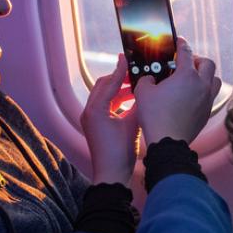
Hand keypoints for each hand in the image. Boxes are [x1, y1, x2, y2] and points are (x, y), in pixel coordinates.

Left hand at [80, 54, 139, 185]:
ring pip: (104, 97)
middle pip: (103, 86)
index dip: (121, 70)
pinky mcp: (95, 126)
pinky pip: (105, 107)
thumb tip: (144, 89)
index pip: (109, 83)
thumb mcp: (132, 124)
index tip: (128, 58)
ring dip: (118, 91)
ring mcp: (90, 119)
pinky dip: (117, 102)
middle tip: (135, 74)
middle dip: (119, 79)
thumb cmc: (121, 151)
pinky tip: (131, 103)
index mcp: (95, 109)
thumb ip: (137, 104)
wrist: (111, 174)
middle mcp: (89, 112)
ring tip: (136, 88)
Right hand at [134, 38, 221, 144]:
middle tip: (187, 63)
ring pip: (215, 80)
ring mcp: (207, 99)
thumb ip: (146, 80)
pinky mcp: (207, 112)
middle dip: (198, 60)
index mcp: (186, 76)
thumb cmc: (155, 116)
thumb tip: (150, 79)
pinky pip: (211, 96)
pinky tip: (194, 96)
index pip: (186, 52)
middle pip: (208, 63)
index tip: (179, 41)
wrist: (168, 141)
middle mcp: (201, 85)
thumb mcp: (143, 93)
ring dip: (206, 76)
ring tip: (195, 79)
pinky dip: (205, 92)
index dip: (182, 44)